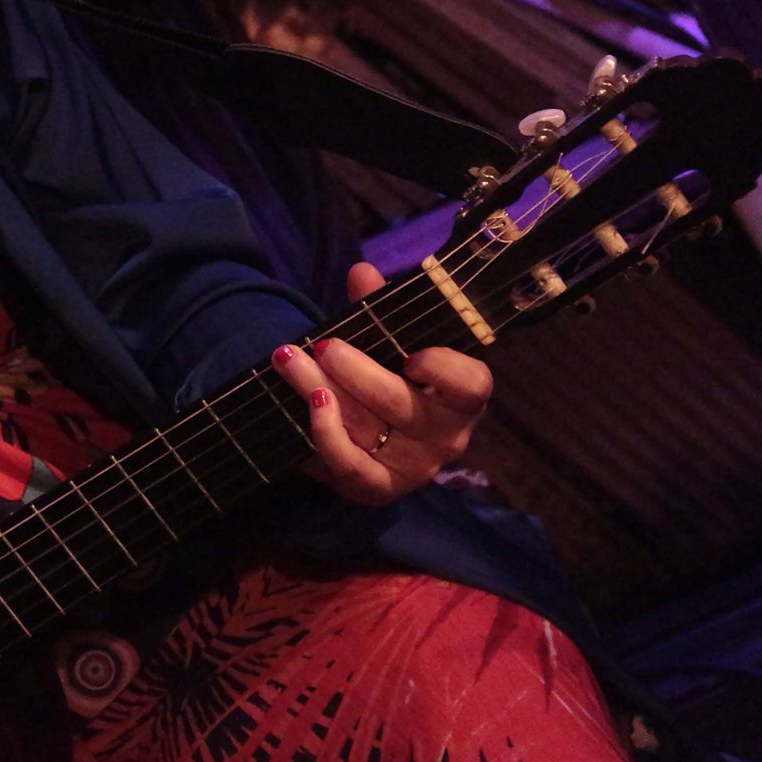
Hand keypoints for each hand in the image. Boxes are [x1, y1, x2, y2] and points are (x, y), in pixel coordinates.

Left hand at [270, 263, 492, 505]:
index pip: (471, 385)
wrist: (364, 433)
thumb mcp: (388, 341)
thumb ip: (380, 309)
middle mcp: (447, 437)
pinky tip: (308, 402)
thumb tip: (361, 273)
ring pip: (367, 427)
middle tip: (324, 345)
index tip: (411, 354)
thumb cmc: (388, 377)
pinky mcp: (378, 488)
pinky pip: (350, 465)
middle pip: (402, 404)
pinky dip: (325, 433)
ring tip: (290, 359)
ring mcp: (414, 468)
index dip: (445, 371)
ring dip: (322, 388)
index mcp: (461, 397)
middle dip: (357, 370)